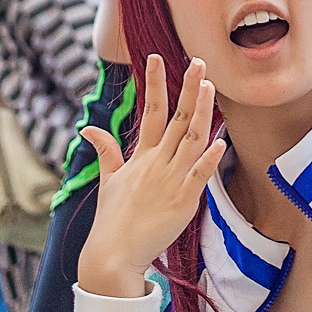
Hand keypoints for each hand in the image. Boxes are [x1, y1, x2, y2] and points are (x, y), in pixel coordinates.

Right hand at [77, 55, 225, 299]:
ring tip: (210, 87)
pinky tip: (222, 140)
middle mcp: (158, 162)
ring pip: (192, 139)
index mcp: (142, 156)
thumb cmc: (112, 219)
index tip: (157, 58)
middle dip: (188, 88)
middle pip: (177, 118)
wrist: (113, 254)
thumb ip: (106, 151)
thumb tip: (89, 129)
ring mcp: (171, 180)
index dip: (155, 83)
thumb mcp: (108, 180)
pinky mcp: (183, 201)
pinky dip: (210, 158)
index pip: (151, 111)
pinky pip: (199, 175)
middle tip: (198, 61)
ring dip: (203, 112)